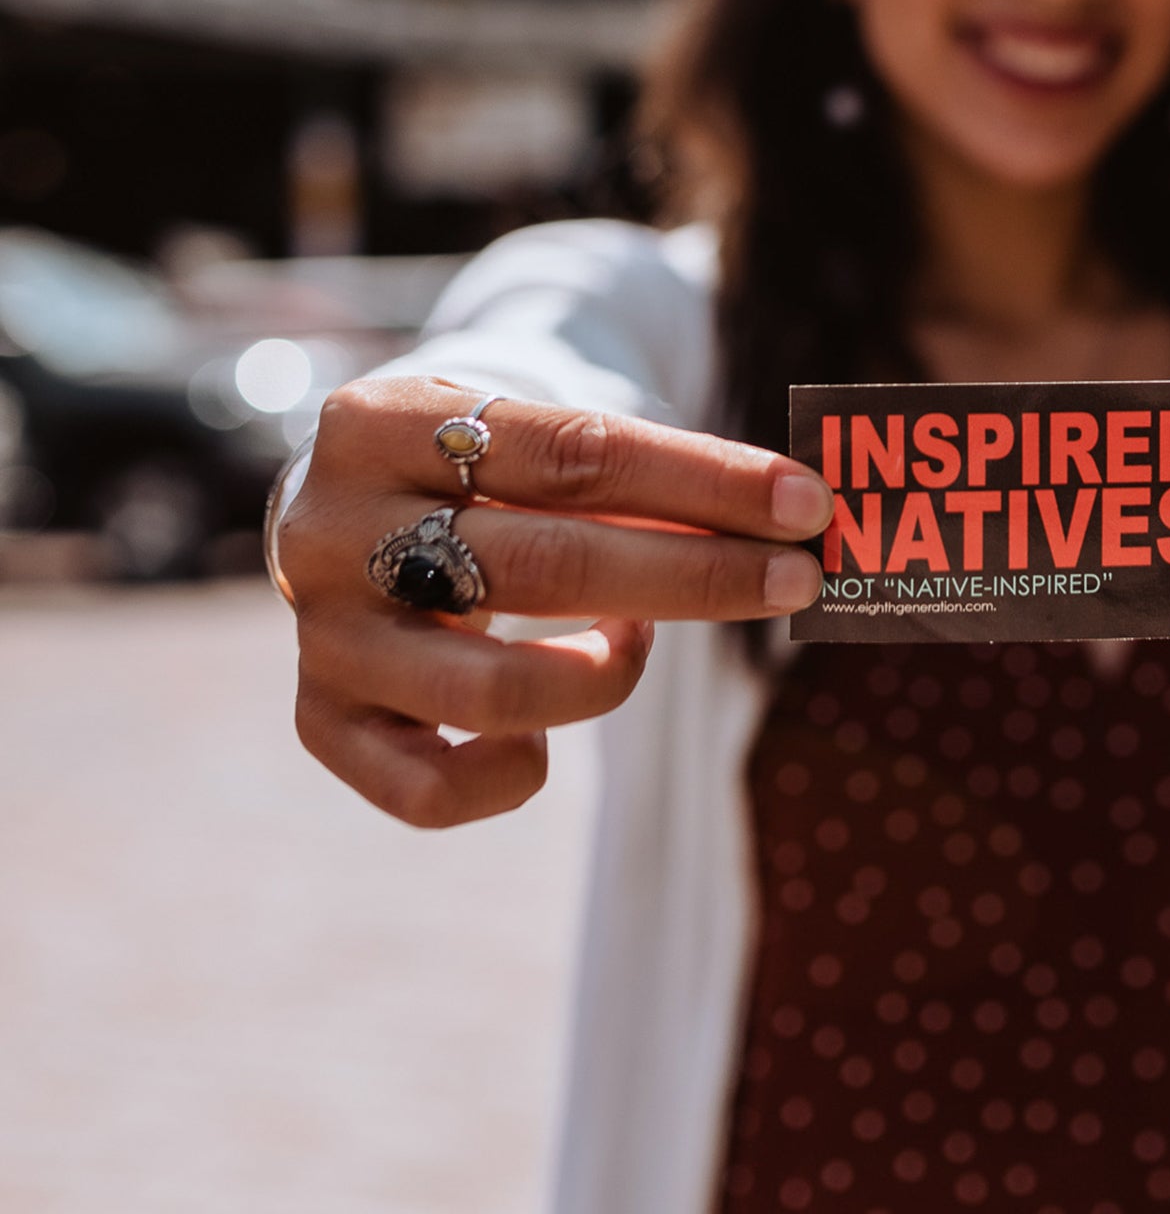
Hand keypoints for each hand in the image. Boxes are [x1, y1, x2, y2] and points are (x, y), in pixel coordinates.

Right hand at [280, 377, 829, 827]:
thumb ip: (629, 475)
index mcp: (384, 423)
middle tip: (797, 578)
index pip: (575, 453)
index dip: (704, 481)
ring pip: (494, 692)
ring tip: (639, 641)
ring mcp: (325, 636)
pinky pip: (432, 790)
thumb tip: (787, 520)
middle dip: (698, 576)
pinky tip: (546, 729)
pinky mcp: (321, 722)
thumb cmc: (471, 467)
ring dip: (608, 676)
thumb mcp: (522, 434)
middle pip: (548, 566)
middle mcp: (338, 531)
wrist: (339, 504)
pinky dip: (517, 771)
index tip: (804, 503)